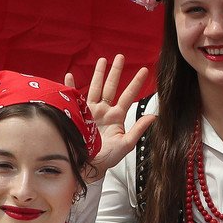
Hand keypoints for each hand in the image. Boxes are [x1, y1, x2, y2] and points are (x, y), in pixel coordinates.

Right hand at [66, 55, 156, 178]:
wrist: (88, 166)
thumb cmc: (107, 158)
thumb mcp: (125, 144)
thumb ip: (138, 129)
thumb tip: (153, 116)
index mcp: (116, 116)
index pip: (128, 96)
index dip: (136, 83)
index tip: (144, 70)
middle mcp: (104, 111)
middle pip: (111, 87)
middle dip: (115, 72)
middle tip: (120, 56)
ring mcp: (90, 111)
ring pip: (95, 88)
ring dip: (98, 74)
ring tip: (102, 60)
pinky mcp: (77, 114)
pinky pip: (73, 97)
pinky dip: (70, 87)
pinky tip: (69, 76)